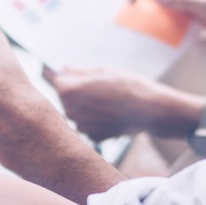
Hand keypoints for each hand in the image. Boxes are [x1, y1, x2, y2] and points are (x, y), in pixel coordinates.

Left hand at [43, 66, 200, 141]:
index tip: (68, 73)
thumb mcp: (103, 71)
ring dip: (85, 107)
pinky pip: (88, 125)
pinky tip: (111, 113)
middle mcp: (71, 111)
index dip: (63, 76)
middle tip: (96, 87)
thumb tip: (64, 67)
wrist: (150, 109)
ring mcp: (81, 126)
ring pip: (76, 113)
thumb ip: (79, 72)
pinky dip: (95, 120)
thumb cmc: (128, 86)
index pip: (56, 81)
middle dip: (75, 92)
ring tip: (106, 100)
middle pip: (65, 98)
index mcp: (69, 91)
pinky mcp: (93, 136)